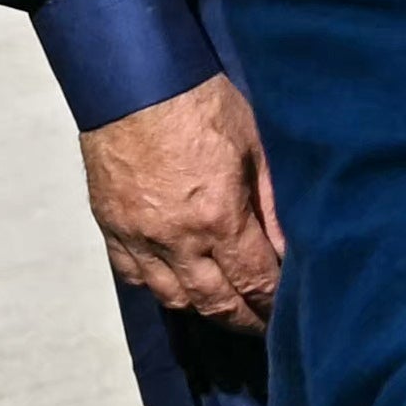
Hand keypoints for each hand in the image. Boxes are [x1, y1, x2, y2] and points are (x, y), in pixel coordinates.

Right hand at [77, 73, 278, 327]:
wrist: (133, 80)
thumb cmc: (202, 103)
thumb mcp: (256, 145)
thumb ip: (274, 204)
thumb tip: (294, 250)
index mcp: (218, 217)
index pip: (255, 283)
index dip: (274, 306)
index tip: (287, 314)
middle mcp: (177, 239)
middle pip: (215, 304)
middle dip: (244, 320)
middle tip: (263, 325)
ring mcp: (139, 238)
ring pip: (174, 299)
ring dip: (204, 308)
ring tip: (226, 307)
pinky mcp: (111, 228)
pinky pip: (136, 278)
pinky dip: (161, 287)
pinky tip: (179, 282)